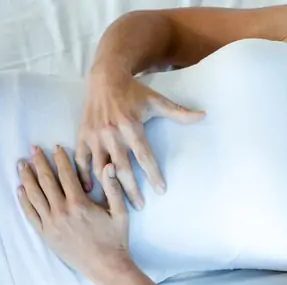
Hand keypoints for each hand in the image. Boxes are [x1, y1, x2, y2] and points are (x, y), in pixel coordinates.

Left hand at [17, 145, 132, 279]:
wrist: (106, 267)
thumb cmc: (115, 239)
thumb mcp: (120, 212)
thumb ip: (113, 187)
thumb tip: (109, 165)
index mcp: (80, 203)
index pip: (66, 175)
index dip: (60, 159)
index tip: (55, 147)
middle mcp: (61, 212)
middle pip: (46, 181)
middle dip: (39, 163)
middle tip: (33, 148)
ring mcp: (51, 224)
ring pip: (35, 196)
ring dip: (27, 178)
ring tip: (21, 164)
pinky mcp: (46, 235)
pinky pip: (31, 214)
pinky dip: (24, 201)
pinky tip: (20, 189)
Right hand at [76, 69, 204, 208]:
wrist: (105, 77)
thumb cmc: (134, 92)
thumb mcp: (157, 100)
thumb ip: (180, 112)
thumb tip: (204, 115)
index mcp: (130, 126)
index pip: (144, 156)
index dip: (152, 174)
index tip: (161, 190)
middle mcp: (111, 133)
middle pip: (122, 167)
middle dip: (131, 189)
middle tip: (139, 206)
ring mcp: (95, 136)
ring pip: (101, 168)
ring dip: (108, 187)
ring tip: (116, 204)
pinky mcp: (82, 136)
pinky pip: (81, 160)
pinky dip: (83, 176)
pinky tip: (90, 191)